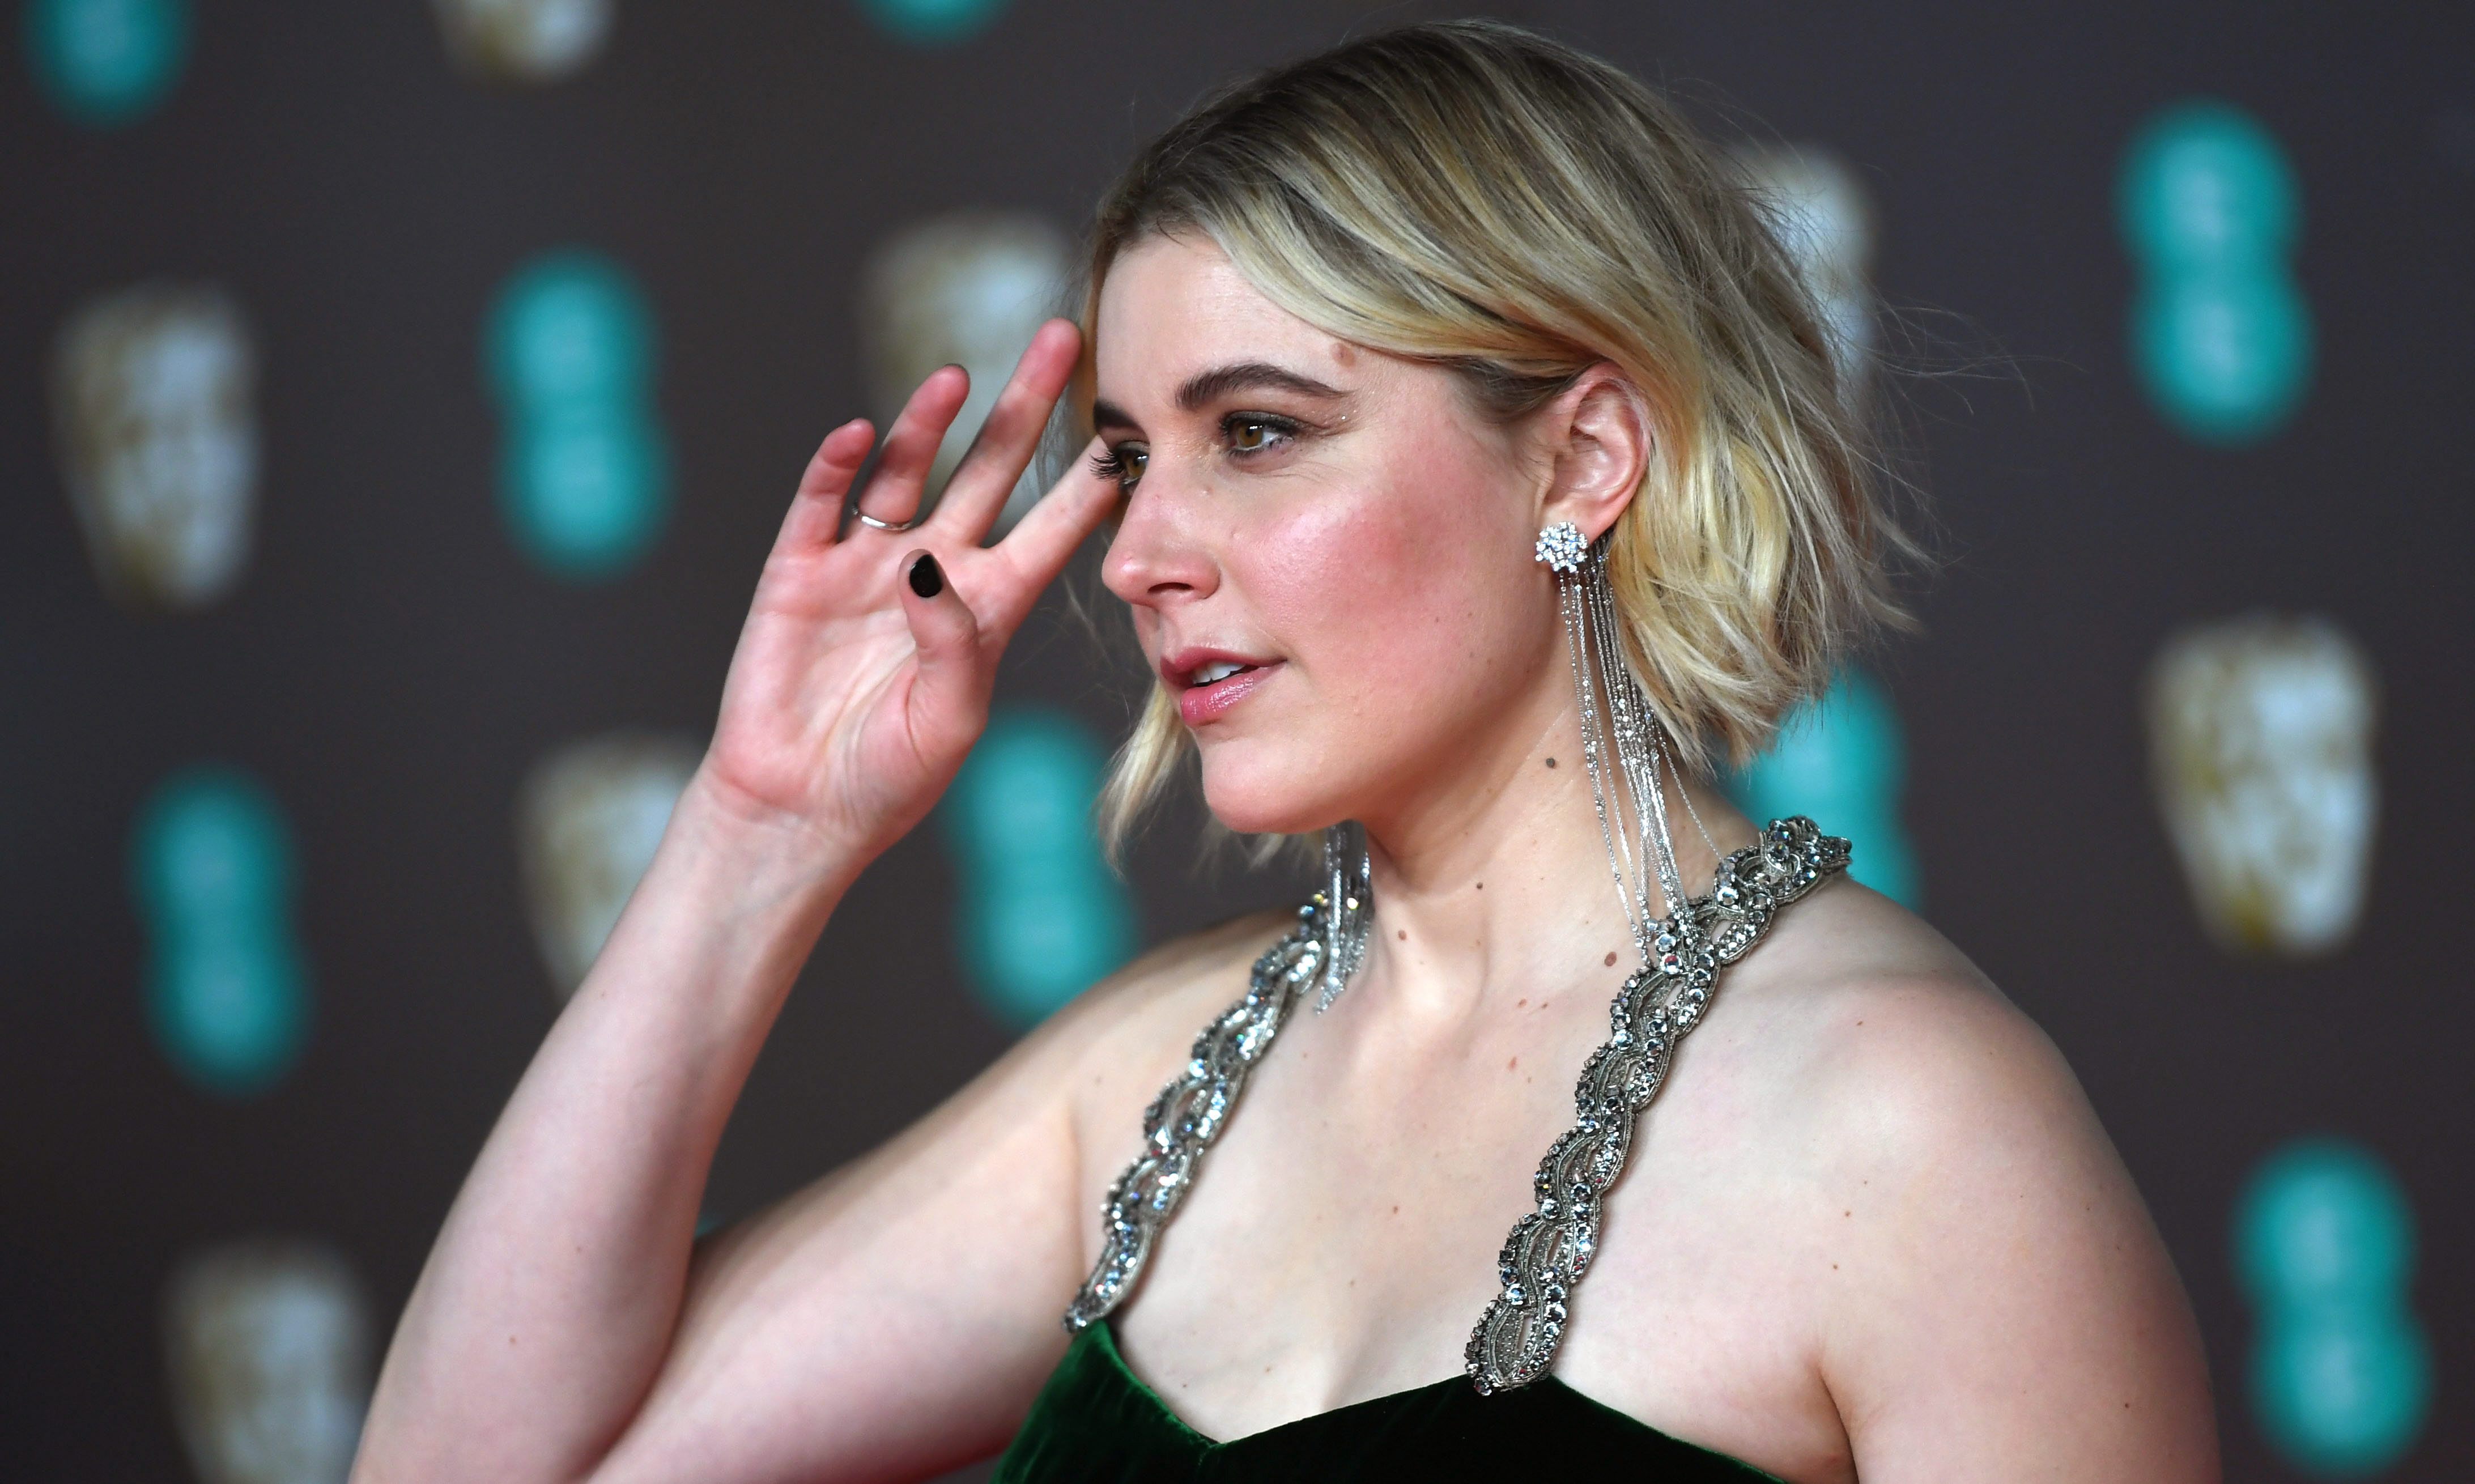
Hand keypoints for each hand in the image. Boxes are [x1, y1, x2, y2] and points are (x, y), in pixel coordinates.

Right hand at [693, 318, 1115, 877]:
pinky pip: (820, 505)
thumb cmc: (887, 779)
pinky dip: (835, 468)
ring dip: (929, 424)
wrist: (798, 811)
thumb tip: (927, 565)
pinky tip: (856, 433)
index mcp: (985, 610)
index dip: (1088, 483)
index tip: (1130, 432)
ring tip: (959, 376)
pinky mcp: (799, 572)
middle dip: (1024, 409)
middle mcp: (931, 571)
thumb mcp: (946, 720)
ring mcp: (863, 565)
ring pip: (906, 473)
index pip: (1051, 530)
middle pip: (988, 472)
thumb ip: (952, 644)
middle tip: (1061, 340)